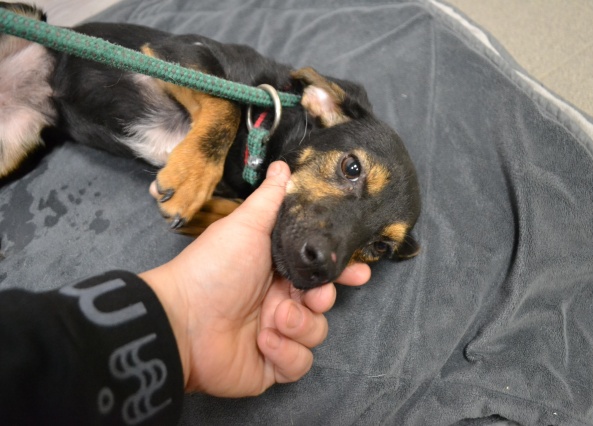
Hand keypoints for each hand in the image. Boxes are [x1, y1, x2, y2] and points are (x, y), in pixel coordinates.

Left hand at [140, 161, 370, 396]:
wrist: (181, 320)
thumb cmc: (213, 267)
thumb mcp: (246, 226)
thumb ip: (271, 198)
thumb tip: (284, 165)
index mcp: (277, 270)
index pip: (319, 270)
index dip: (341, 271)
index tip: (358, 271)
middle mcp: (280, 302)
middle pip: (323, 303)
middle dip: (323, 299)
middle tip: (313, 296)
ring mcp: (276, 335)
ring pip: (316, 333)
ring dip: (299, 325)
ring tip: (274, 319)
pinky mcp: (271, 365)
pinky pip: (299, 364)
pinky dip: (285, 353)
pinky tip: (263, 342)